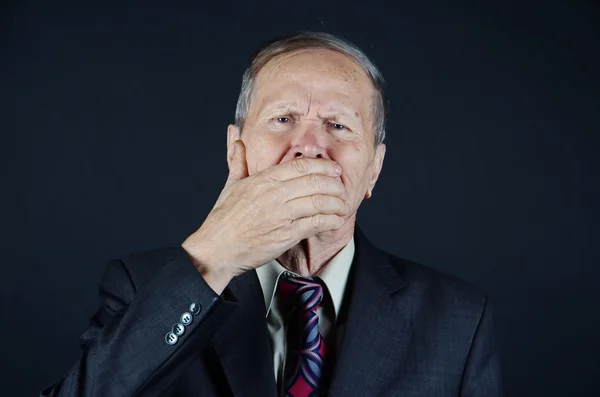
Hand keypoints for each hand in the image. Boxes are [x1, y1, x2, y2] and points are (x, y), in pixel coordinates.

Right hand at [182, 140, 348, 293]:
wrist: (217, 248)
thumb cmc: (224, 218)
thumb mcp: (231, 184)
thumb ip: (238, 160)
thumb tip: (235, 137)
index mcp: (264, 179)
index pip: (301, 165)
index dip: (323, 166)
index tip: (334, 169)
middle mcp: (275, 194)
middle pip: (316, 182)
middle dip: (335, 184)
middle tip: (342, 187)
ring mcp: (282, 215)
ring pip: (319, 202)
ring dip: (337, 203)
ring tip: (343, 205)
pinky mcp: (287, 234)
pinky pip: (316, 224)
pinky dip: (330, 221)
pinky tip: (336, 220)